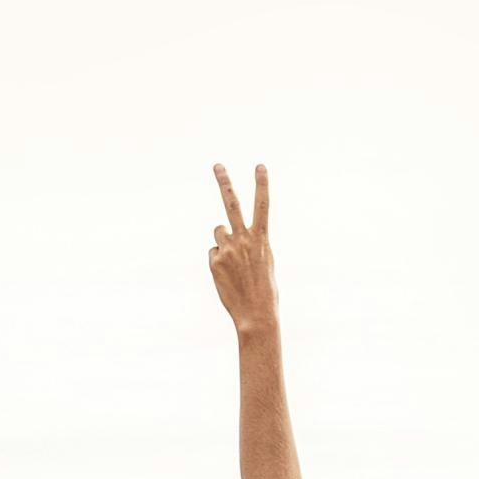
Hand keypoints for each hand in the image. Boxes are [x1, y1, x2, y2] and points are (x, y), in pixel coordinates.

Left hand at [207, 163, 278, 334]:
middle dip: (225, 183)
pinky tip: (227, 275)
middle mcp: (243, 240)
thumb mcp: (265, 261)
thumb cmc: (265, 289)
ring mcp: (227, 249)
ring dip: (223, 241)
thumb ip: (250, 243)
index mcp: (261, 239)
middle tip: (217, 165)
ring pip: (218, 232)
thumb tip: (227, 235)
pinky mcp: (214, 261)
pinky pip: (213, 253)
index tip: (260, 165)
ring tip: (234, 262)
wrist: (255, 313)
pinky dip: (218, 261)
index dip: (262, 184)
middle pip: (231, 204)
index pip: (262, 206)